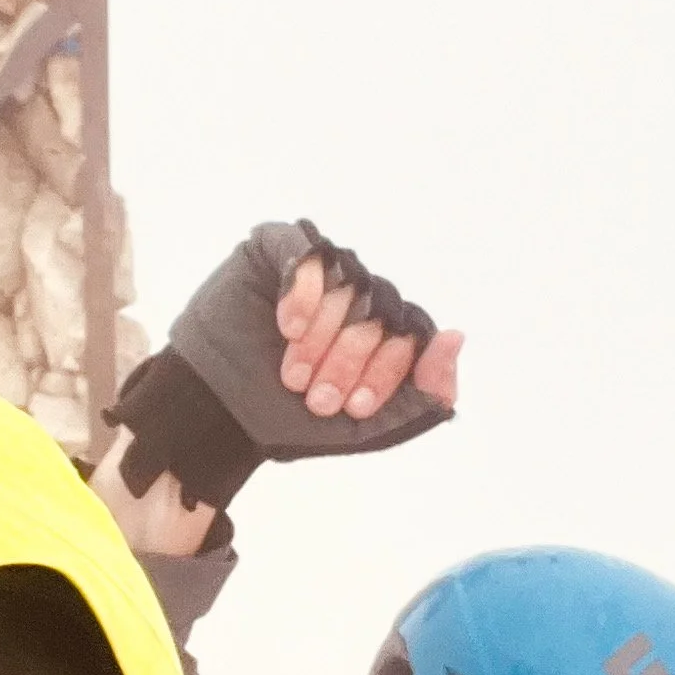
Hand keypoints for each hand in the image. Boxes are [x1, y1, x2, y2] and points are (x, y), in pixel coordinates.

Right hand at [275, 252, 463, 422]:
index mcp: (386, 332)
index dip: (387, 370)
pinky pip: (308, 252)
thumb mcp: (370, 425)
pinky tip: (288, 327)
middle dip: (350, 359)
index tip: (353, 407)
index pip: (414, 334)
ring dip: (323, 336)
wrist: (219, 416)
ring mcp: (322, 270)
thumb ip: (425, 393)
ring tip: (292, 374)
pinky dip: (304, 292)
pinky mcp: (278, 248)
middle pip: (383, 309)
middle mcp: (359, 294)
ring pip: (349, 282)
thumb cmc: (289, 419)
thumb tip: (456, 336)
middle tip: (316, 397)